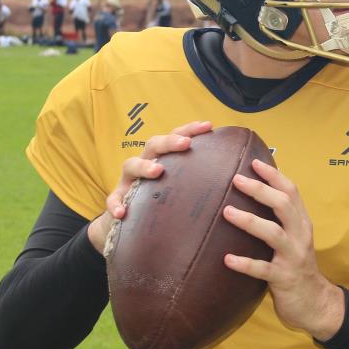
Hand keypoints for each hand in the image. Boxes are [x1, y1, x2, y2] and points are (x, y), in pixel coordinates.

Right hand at [87, 120, 212, 253]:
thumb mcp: (180, 187)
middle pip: (154, 145)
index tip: (208, 126)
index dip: (190, 129)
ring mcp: (128, 181)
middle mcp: (144, 164)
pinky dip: (115, 204)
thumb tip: (236, 174)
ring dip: (144, 166)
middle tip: (186, 144)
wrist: (130, 222)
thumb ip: (199, 178)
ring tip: (157, 171)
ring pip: (130, 165)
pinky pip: (113, 199)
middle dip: (170, 142)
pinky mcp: (116, 200)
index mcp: (162, 158)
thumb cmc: (163, 200)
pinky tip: (122, 212)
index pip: (175, 137)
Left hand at [223, 159, 344, 341]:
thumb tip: (255, 194)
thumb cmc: (296, 266)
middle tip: (236, 179)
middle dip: (260, 190)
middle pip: (283, 205)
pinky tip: (227, 259)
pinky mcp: (284, 279)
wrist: (315, 303)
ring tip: (227, 212)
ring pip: (273, 233)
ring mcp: (293, 257)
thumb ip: (280, 219)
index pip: (291, 191)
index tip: (253, 161)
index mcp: (301, 223)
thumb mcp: (293, 238)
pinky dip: (245, 263)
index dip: (273, 175)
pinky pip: (263, 269)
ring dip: (249, 221)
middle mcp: (300, 236)